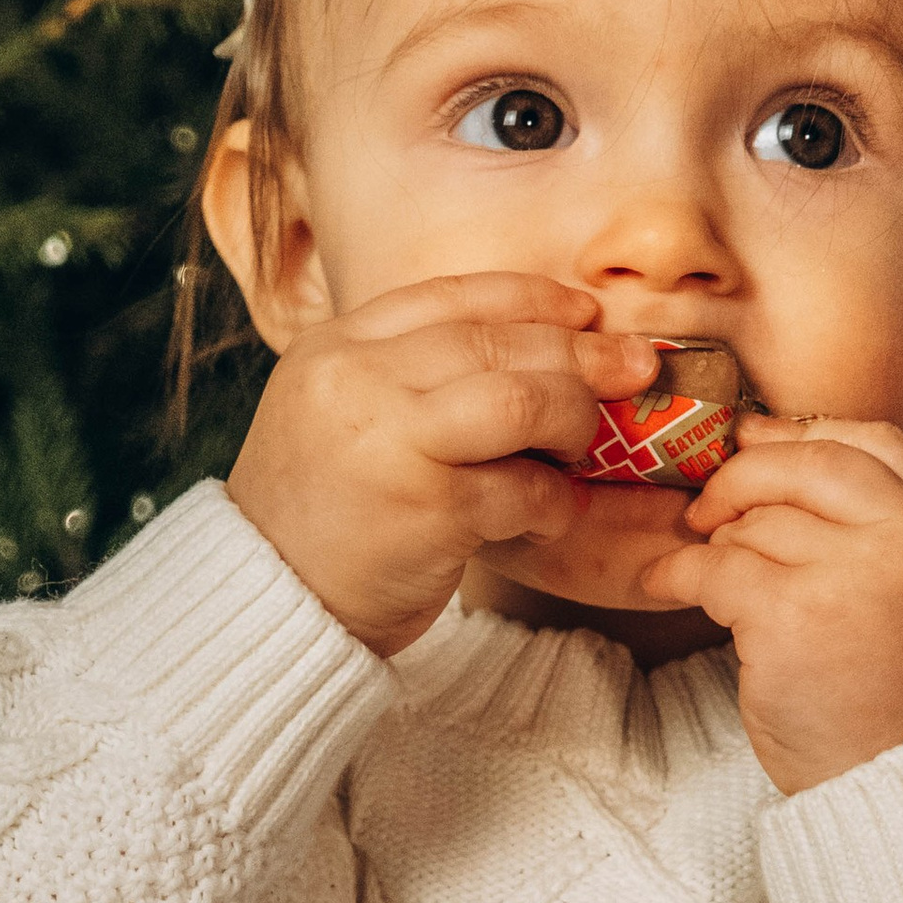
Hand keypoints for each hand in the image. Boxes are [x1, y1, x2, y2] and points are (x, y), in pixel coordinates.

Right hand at [226, 274, 658, 658]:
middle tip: (635, 370)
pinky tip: (552, 515)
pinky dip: (555, 502)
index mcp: (335, 349)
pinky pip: (524, 488)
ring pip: (521, 399)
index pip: (450, 296)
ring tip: (582, 448)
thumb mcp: (340, 419)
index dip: (531, 299)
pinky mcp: (427, 510)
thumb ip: (409, 379)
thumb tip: (533, 351)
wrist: (267, 606)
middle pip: (497, 341)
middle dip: (580, 355)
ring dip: (573, 421)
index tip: (584, 314)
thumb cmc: (320, 517)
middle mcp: (357, 381)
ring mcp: (390, 442)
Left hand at [639, 417, 902, 791]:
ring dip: (720, 542)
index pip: (882, 444)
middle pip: (814, 464)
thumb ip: (885, 531)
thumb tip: (776, 453)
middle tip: (711, 505)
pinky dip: (682, 572)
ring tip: (709, 572)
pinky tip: (669, 583)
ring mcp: (858, 577)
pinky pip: (718, 567)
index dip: (808, 436)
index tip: (759, 444)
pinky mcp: (795, 617)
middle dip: (748, 477)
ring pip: (762, 520)